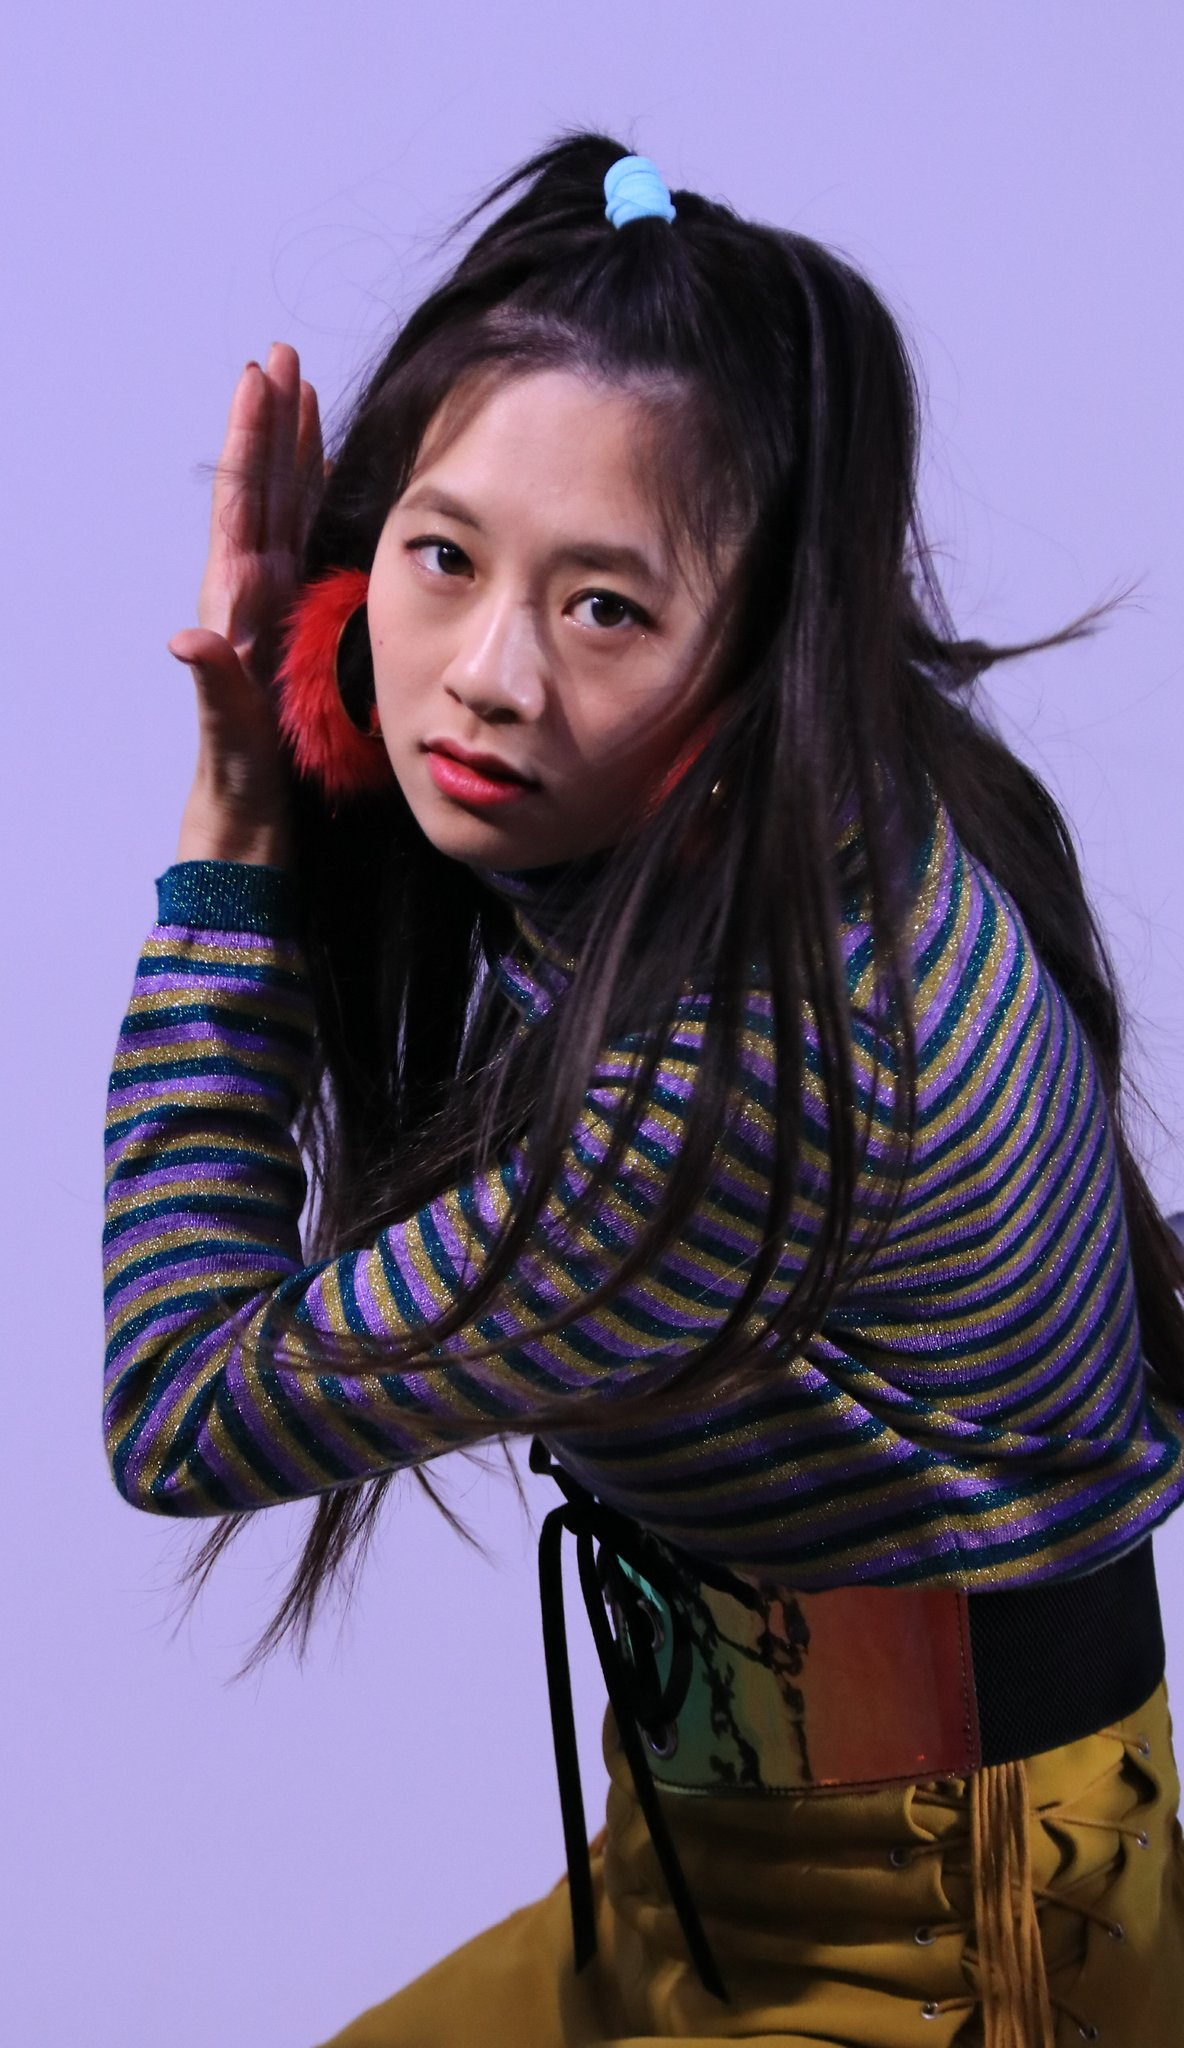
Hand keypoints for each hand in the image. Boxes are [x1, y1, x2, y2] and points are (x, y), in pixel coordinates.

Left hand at [170, 342, 323, 866]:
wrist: (251, 832)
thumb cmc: (241, 789)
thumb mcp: (231, 739)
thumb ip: (216, 687)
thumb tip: (187, 639)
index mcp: (238, 609)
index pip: (245, 508)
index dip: (254, 442)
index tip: (263, 378)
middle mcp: (254, 600)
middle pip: (265, 493)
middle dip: (274, 425)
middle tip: (283, 355)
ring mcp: (278, 614)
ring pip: (288, 513)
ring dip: (297, 454)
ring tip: (307, 394)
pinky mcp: (302, 634)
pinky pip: (312, 552)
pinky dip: (322, 507)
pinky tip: (332, 483)